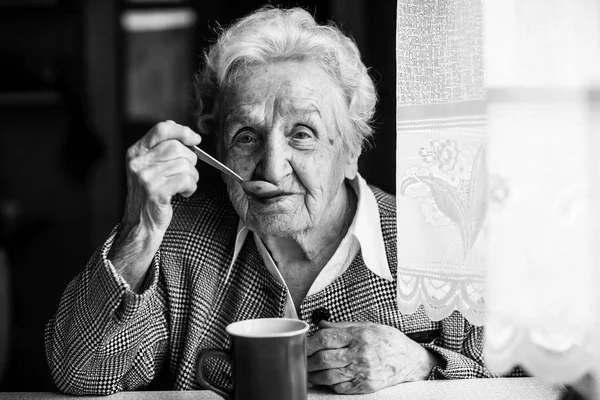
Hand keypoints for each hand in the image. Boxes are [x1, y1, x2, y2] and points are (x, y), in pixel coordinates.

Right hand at [108, 121, 200, 290]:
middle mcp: (138, 162)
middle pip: (176, 147)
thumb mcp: (149, 168)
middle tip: (189, 172)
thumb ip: (160, 148)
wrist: (141, 225)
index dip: (182, 131)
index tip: (196, 139)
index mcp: (135, 152)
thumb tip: (177, 127)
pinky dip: (191, 186)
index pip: (162, 129)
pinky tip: (184, 193)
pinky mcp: (156, 191)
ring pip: (184, 164)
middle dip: (190, 159)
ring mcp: (145, 177)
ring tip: (185, 185)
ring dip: (192, 176)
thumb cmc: (151, 196)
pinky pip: (186, 179)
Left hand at [307, 321, 440, 393]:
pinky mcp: (365, 386)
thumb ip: (342, 326)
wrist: (410, 360)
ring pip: (328, 376)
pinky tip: (327, 379)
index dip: (309, 343)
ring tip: (310, 371)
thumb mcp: (367, 326)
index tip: (302, 345)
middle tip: (302, 360)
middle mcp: (359, 354)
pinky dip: (330, 384)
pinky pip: (340, 388)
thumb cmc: (388, 340)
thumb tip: (321, 325)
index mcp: (358, 335)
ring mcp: (362, 372)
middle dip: (308, 361)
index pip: (325, 339)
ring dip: (314, 375)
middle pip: (323, 359)